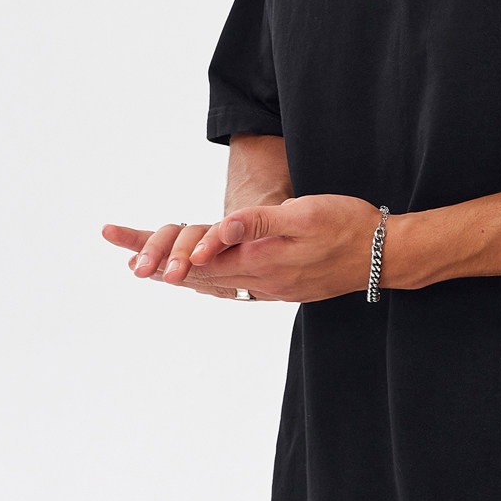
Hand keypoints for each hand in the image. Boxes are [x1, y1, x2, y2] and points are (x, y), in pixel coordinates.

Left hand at [102, 195, 382, 302]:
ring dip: (176, 273)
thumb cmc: (347, 226)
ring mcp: (268, 287)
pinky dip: (204, 280)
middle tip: (119, 246)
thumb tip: (214, 231)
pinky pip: (229, 286)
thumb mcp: (304, 213)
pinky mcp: (280, 286)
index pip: (189, 254)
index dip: (151, 246)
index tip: (116, 239)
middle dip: (153, 259)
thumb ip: (257, 223)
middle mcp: (256, 279)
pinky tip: (200, 279)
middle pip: (191, 274)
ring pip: (208, 283)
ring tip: (146, 265)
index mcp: (255, 259)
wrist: (384, 255)